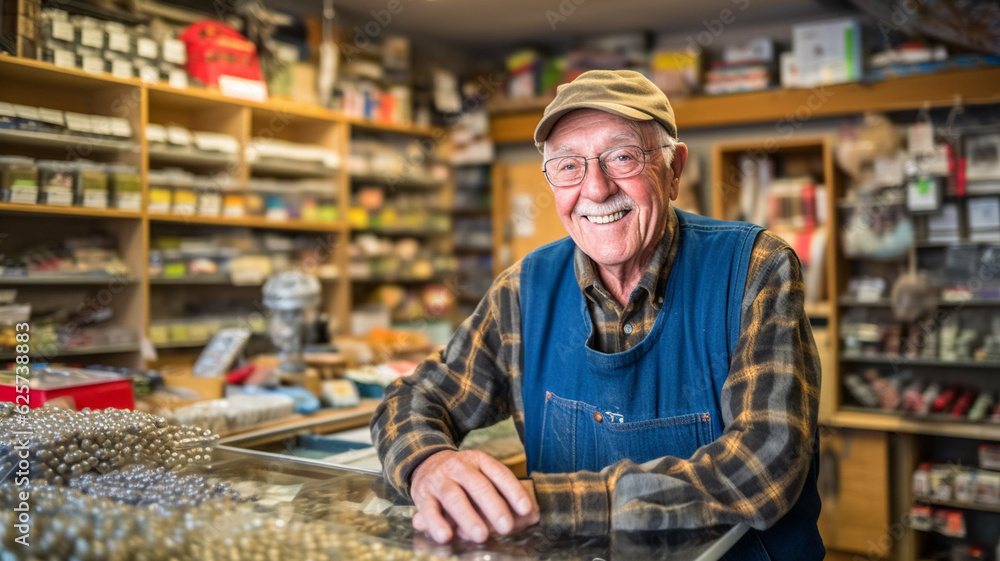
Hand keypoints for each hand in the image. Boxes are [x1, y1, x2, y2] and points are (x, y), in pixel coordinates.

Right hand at [410, 450, 538, 543]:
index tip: (526, 509)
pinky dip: (436, 523)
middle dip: (493, 506)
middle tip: (506, 526)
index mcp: (478, 460)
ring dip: (468, 517)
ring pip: (454, 497)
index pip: (499, 473)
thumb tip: (531, 514)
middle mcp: (459, 466)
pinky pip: (428, 509)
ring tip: (480, 535)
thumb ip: (500, 492)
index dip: (513, 490)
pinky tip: (446, 536)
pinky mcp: (421, 494)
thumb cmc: (462, 476)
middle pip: (478, 485)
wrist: (424, 461)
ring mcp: (439, 479)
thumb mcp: (480, 473)